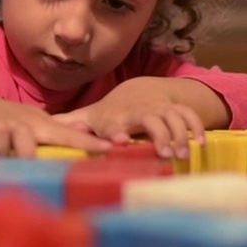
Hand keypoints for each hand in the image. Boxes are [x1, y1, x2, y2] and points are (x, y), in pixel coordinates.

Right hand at [0, 95, 111, 156]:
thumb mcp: (34, 122)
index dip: (87, 143)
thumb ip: (59, 130)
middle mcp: (19, 124)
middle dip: (26, 156)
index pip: (66, 135)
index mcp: (38, 125)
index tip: (109, 148)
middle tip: (23, 166)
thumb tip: (90, 133)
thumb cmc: (8, 120)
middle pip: (26, 146)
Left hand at [52, 78, 206, 158]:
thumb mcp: (89, 117)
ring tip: (183, 155)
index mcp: (115, 117)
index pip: (114, 122)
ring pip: (172, 118)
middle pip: (150, 120)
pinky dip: (196, 127)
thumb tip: (43, 129)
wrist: (138, 91)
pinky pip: (188, 115)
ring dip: (179, 135)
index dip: (118, 132)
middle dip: (158, 135)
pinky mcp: (175, 109)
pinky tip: (202, 144)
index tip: (120, 141)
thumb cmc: (109, 112)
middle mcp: (138, 112)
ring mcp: (159, 109)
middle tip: (164, 155)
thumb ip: (70, 125)